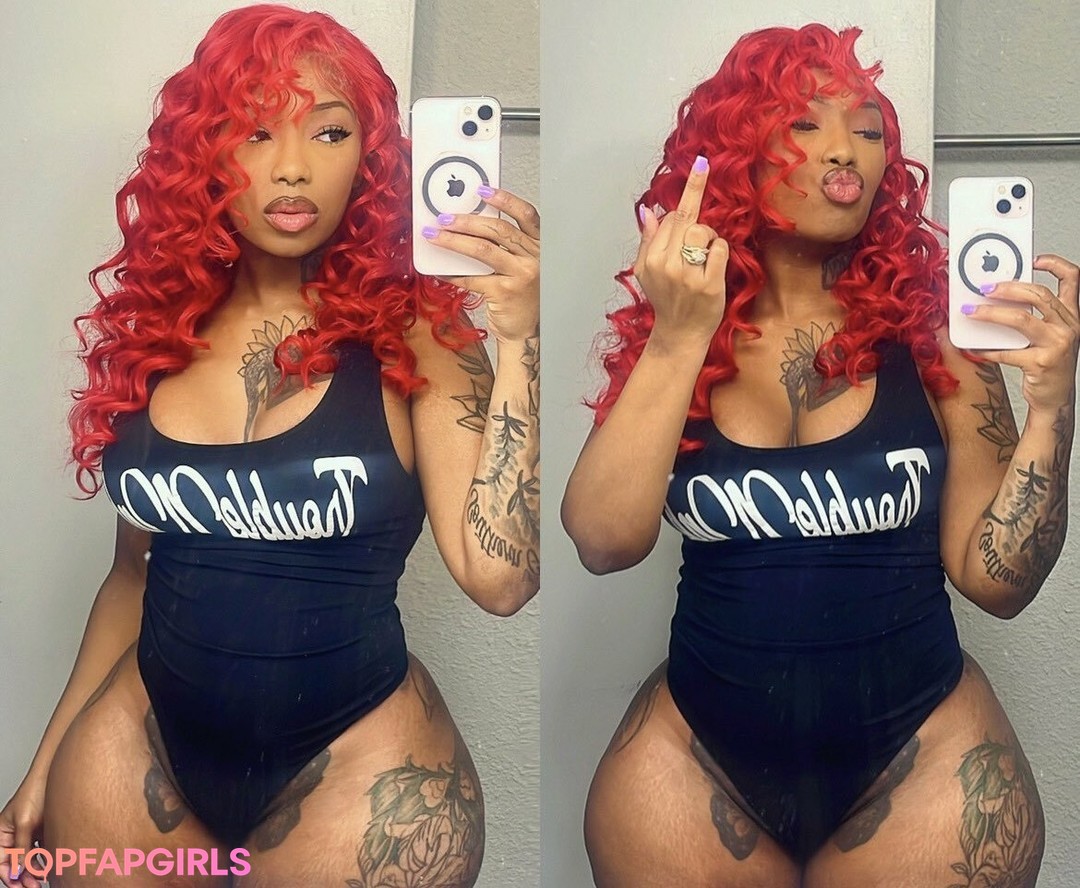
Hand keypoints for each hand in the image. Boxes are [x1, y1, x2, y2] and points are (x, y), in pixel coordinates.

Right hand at [1, 777, 45, 887]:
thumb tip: (18, 870)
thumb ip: (21, 847)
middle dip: (23, 876)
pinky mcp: (43, 832)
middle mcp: (13, 835)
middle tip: (34, 886)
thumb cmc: (35, 792)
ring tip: (44, 878)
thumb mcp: (25, 823)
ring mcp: (28, 834)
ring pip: (29, 860)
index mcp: (2, 833)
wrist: (57, 777)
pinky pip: (42, 851)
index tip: (18, 885)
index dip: (8, 875)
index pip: (0, 861)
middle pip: (15, 863)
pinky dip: (45, 860)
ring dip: (35, 871)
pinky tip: (52, 867)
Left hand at [422, 188, 539, 343]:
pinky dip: (453, 273)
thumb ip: (506, 246)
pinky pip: (473, 278)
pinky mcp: (506, 292)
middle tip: (445, 217)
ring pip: (483, 250)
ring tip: (435, 235)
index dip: (505, 200)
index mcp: (540, 247)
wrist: (526, 331)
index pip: (526, 215)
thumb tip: (470, 225)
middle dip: (467, 220)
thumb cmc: (522, 297)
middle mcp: (535, 258)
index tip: (482, 190)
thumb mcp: (521, 265)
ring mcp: (522, 275)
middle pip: (499, 229)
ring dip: (455, 241)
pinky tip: (438, 271)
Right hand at [635, 155, 728, 348]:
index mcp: (652, 258)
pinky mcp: (709, 284)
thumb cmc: (666, 301)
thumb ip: (649, 241)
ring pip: (705, 232)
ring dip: (709, 240)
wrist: (679, 334)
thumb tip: (648, 212)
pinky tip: (713, 270)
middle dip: (697, 228)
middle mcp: (667, 264)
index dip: (691, 190)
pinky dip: (721, 254)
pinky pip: (721, 249)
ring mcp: (688, 275)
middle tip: (695, 252)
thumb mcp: (646, 272)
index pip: (672, 216)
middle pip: (689, 221)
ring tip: (702, 261)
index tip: (702, 161)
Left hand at [967, 254, 1079, 415]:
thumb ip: (1034, 316)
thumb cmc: (1049, 365)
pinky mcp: (1042, 363)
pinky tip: (974, 349)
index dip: (1055, 264)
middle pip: (1039, 295)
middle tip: (985, 287)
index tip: (1033, 259)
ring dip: (991, 313)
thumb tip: (999, 297)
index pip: (1073, 279)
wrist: (1055, 399)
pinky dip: (986, 350)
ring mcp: (1058, 344)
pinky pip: (1007, 352)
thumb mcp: (1049, 335)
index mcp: (1071, 315)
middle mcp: (1069, 326)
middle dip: (1008, 287)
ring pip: (1021, 319)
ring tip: (972, 311)